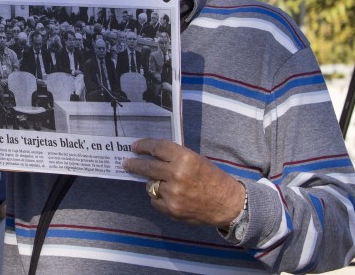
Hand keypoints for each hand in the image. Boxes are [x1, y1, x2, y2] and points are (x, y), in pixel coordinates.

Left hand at [122, 138, 243, 227]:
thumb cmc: (212, 178)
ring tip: (163, 183)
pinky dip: (158, 197)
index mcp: (184, 158)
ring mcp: (173, 193)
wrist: (227, 204)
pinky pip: (155, 200)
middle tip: (127, 163)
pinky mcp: (171, 209)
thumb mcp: (196, 160)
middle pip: (147, 167)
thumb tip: (151, 155)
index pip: (157, 148)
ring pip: (149, 185)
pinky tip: (169, 196)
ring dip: (153, 183)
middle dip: (134, 164)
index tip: (135, 147)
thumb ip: (174, 157)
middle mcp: (176, 175)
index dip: (144, 146)